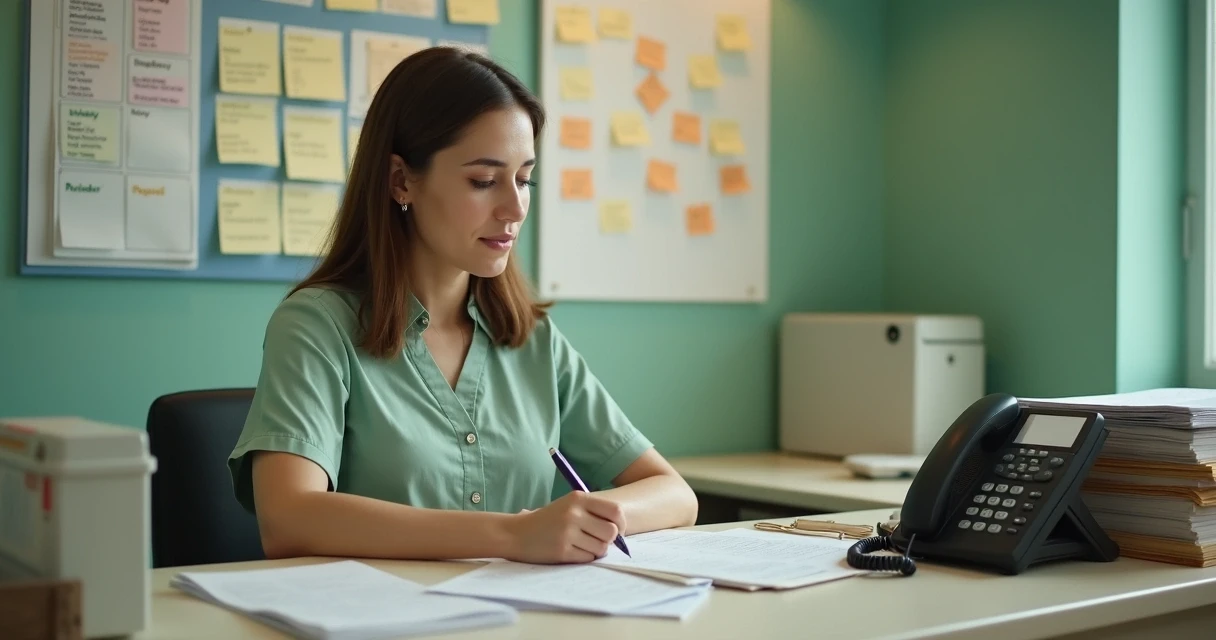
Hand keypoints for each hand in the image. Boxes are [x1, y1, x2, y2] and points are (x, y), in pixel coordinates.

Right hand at [504, 492, 625, 563]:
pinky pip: (588, 558)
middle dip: (609, 540)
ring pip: (601, 548)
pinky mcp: (562, 550)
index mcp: (578, 498)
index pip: (615, 511)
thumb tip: (621, 532)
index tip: (618, 531)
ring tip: (582, 545)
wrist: (517, 533)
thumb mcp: (569, 506)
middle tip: (598, 540)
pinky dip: (584, 557)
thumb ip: (594, 513)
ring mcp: (567, 532)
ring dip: (596, 550)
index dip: (621, 524)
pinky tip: (572, 551)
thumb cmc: (549, 520)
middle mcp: (574, 513)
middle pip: (611, 532)